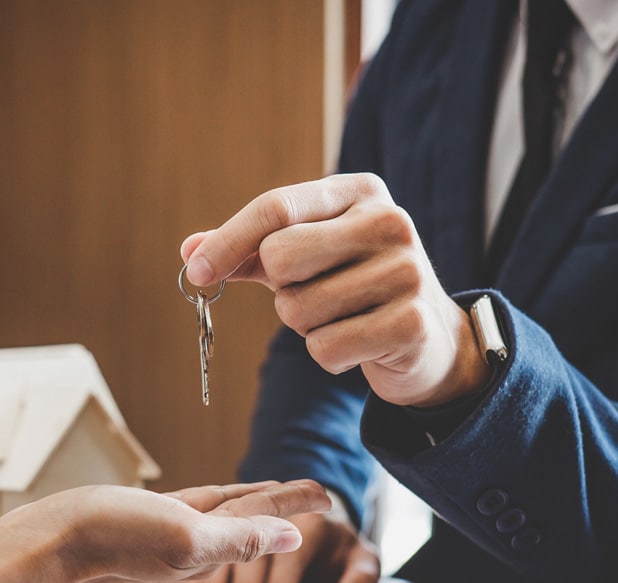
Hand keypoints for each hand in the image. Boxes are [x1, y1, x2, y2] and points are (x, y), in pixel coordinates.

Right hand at [15, 479, 330, 582]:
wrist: (49, 543)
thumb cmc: (111, 538)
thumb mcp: (185, 535)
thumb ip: (240, 537)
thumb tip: (294, 538)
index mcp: (207, 548)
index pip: (262, 522)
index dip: (295, 504)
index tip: (327, 493)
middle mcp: (191, 544)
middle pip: (248, 517)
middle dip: (281, 504)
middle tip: (313, 490)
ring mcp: (167, 532)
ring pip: (221, 512)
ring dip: (250, 501)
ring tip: (273, 491)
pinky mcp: (143, 520)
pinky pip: (190, 508)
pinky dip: (211, 500)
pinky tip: (213, 498)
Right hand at [170, 511, 379, 582]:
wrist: (317, 501)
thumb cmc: (337, 541)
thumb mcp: (360, 556)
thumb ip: (360, 578)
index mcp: (310, 526)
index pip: (290, 559)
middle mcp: (273, 520)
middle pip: (253, 556)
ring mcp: (245, 521)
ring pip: (222, 551)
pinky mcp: (224, 529)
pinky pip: (205, 552)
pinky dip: (194, 580)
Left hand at [181, 173, 489, 407]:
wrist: (427, 337)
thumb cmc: (351, 286)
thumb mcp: (304, 256)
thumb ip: (248, 251)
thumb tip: (190, 253)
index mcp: (358, 192)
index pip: (276, 207)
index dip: (229, 240)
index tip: (198, 271)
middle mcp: (389, 222)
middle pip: (281, 256)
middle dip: (281, 289)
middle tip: (311, 294)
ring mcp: (406, 271)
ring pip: (298, 310)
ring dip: (305, 326)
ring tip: (342, 318)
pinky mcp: (411, 323)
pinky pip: (324, 349)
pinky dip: (328, 355)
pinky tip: (359, 343)